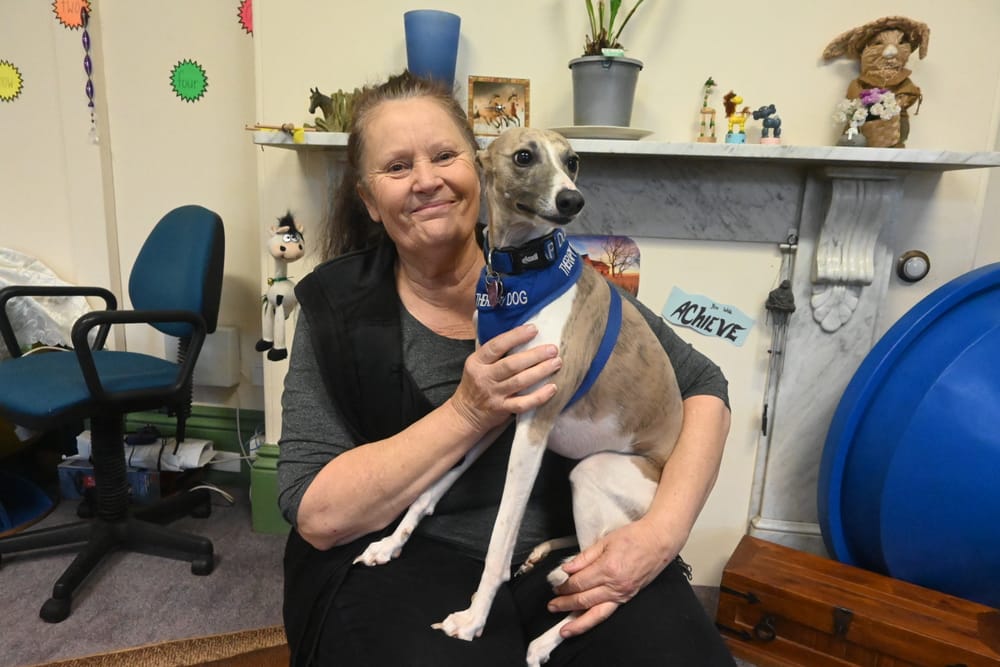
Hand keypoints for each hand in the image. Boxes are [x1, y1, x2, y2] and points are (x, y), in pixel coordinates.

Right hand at [450, 323, 560, 432]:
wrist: (465, 414)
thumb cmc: (476, 384)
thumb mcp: (477, 364)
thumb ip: (494, 352)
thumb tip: (521, 334)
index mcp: (477, 362)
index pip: (496, 346)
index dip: (515, 336)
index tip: (534, 329)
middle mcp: (484, 377)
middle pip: (511, 364)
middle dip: (535, 355)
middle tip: (553, 349)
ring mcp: (493, 395)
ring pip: (520, 382)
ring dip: (540, 371)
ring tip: (556, 363)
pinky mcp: (501, 410)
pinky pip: (523, 403)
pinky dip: (539, 397)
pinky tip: (552, 388)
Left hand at [545, 519, 677, 637]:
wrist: (659, 541)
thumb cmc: (634, 537)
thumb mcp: (605, 541)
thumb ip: (584, 557)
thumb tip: (567, 568)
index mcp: (607, 568)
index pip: (579, 583)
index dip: (564, 586)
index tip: (555, 586)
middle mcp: (615, 585)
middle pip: (584, 600)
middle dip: (565, 604)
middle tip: (552, 606)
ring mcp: (623, 594)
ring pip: (596, 613)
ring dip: (578, 622)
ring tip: (565, 629)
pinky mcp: (628, 597)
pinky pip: (608, 612)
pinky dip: (594, 620)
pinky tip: (585, 623)